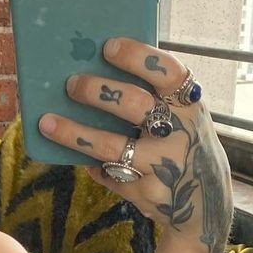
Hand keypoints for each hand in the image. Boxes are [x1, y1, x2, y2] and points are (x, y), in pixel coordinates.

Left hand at [38, 37, 233, 252]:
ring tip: (47, 122)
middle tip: (71, 84)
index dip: (137, 56)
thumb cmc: (183, 147)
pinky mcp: (147, 193)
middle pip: (133, 104)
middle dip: (97, 91)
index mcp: (190, 104)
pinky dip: (94, 165)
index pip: (166, 71)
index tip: (107, 46)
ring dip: (75, 132)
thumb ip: (155, 99)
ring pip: (110, 145)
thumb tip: (98, 72)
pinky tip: (82, 159)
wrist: (205, 205)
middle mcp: (180, 132)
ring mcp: (163, 165)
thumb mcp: (183, 119)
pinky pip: (109, 173)